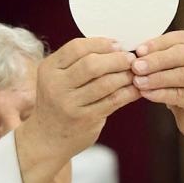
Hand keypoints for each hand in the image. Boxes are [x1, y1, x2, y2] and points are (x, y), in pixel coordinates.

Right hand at [16, 38, 138, 182]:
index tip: (118, 45)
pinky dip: (128, 93)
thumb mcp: (57, 79)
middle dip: (116, 59)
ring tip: (134, 74)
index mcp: (49, 69)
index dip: (101, 43)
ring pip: (105, 83)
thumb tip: (116, 46)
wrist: (48, 139)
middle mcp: (56, 86)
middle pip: (92, 65)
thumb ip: (77, 62)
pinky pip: (112, 101)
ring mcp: (70, 105)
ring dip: (124, 76)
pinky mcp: (85, 119)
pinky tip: (135, 89)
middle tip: (131, 59)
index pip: (76, 47)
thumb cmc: (58, 103)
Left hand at [131, 31, 183, 162]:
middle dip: (157, 60)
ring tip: (138, 81)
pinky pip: (181, 95)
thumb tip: (136, 53)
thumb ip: (163, 58)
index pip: (180, 38)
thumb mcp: (177, 69)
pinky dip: (161, 94)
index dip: (158, 43)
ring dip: (157, 78)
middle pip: (182, 55)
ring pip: (182, 75)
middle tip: (136, 66)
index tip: (139, 50)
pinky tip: (147, 94)